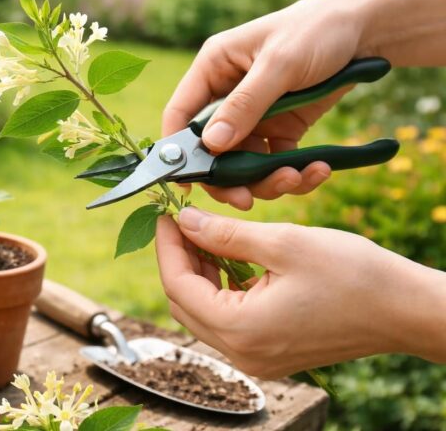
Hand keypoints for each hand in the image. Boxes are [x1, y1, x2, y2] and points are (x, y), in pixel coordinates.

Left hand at [155, 207, 445, 377]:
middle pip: (184, 303)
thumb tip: (185, 221)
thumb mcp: (283, 243)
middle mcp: (242, 353)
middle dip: (180, 259)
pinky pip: (227, 321)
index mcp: (240, 330)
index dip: (167, 246)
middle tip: (186, 220)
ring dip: (200, 273)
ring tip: (208, 234)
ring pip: (203, 312)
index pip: (177, 286)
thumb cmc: (353, 275)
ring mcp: (255, 358)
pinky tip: (231, 259)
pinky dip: (222, 289)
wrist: (406, 309)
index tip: (167, 214)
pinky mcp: (269, 353)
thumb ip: (225, 235)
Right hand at [162, 0, 371, 209]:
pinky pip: (275, 162)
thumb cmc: (316, 30)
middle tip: (246, 199)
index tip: (189, 182)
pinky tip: (316, 170)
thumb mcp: (280, 64)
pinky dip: (292, 173)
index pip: (180, 114)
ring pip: (243, 163)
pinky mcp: (281, 129)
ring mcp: (254, 115)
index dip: (178, 150)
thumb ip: (245, 104)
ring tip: (296, 178)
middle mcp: (227, 95)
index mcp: (213, 69)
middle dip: (229, 178)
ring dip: (266, 179)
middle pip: (211, 149)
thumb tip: (211, 144)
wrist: (367, 30)